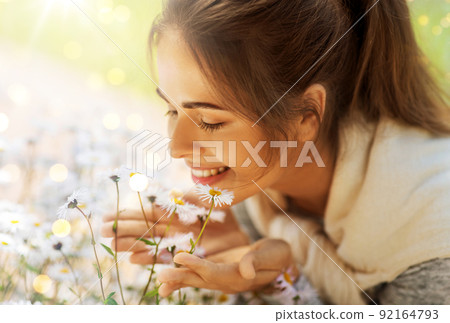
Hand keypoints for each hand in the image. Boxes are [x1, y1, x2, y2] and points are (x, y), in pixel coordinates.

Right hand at [100, 203, 248, 263]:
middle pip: (143, 230)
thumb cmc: (220, 212)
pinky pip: (169, 262)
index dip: (126, 216)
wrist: (237, 231)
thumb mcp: (206, 200)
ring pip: (151, 247)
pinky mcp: (187, 258)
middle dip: (123, 231)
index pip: (145, 214)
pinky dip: (155, 263)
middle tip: (103, 232)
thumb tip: (172, 192)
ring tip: (116, 247)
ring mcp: (177, 245)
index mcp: (172, 214)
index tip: (107, 217)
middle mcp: (170, 230)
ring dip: (133, 247)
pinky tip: (139, 261)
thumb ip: (189, 197)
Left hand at [157, 238, 297, 296]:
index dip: (197, 265)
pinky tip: (170, 281)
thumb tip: (245, 271)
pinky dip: (184, 276)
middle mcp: (227, 282)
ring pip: (197, 281)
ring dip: (179, 281)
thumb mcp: (271, 255)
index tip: (180, 257)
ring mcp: (221, 278)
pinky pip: (198, 276)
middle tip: (161, 276)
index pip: (215, 272)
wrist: (278, 258)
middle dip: (180, 277)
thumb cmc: (277, 254)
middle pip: (201, 280)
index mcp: (239, 278)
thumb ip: (256, 261)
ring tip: (160, 284)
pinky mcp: (217, 271)